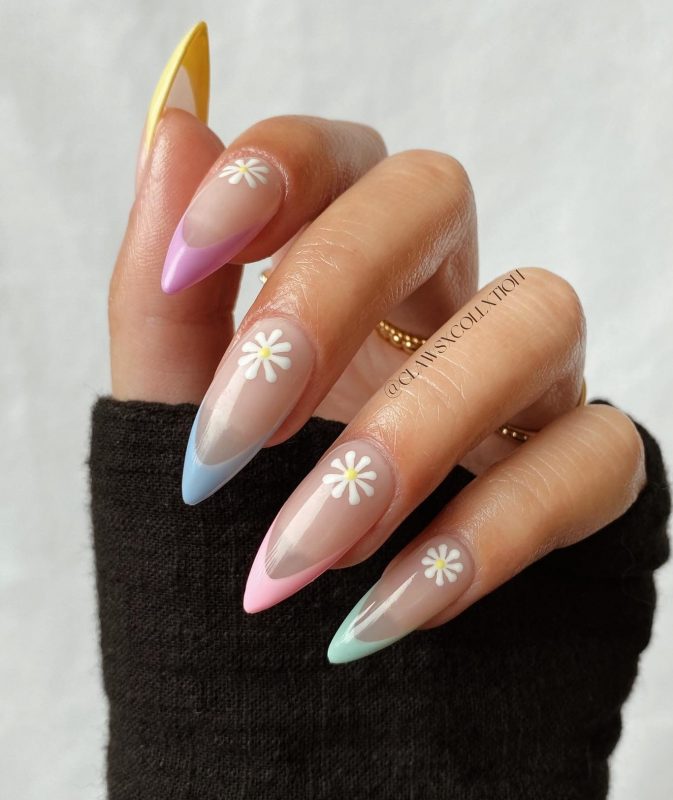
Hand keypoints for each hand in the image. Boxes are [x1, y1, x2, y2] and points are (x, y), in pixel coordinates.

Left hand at [110, 108, 645, 662]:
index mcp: (346, 271)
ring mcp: (529, 379)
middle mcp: (446, 299)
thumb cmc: (242, 518)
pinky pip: (592, 458)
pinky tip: (386, 608)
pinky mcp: (586, 470)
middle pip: (436, 194)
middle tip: (237, 432)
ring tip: (303, 550)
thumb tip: (172, 125)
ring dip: (408, 435)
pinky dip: (488, 534)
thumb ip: (167, 290)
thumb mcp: (177, 413)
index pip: (339, 154)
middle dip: (328, 293)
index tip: (191, 260)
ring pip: (537, 316)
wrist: (300, 665)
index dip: (274, 173)